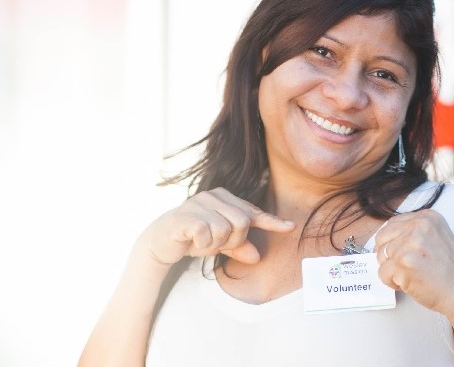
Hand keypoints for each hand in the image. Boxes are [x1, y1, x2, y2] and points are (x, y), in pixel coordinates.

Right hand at [136, 187, 294, 266]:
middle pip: (242, 223)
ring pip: (225, 230)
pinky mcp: (186, 215)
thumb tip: (257, 257)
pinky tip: (192, 240)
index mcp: (225, 197)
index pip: (253, 212)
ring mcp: (198, 202)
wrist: (161, 241)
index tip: (291, 227)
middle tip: (216, 243)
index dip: (273, 222)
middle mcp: (213, 195)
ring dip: (215, 244)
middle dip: (232, 240)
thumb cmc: (195, 238)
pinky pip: (207, 233)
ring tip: (202, 241)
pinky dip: (202, 243)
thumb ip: (239, 247)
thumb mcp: (220, 244)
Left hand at [374, 209, 453, 314]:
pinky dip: (392, 282)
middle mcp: (418, 226)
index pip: (392, 224)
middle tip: (405, 267)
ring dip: (392, 270)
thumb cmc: (449, 271)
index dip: (391, 242)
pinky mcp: (404, 263)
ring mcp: (410, 243)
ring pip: (381, 256)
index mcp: (427, 217)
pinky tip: (410, 283)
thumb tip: (383, 238)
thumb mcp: (436, 238)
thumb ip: (413, 232)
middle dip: (388, 255)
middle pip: (382, 238)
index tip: (402, 254)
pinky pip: (382, 273)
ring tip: (412, 275)